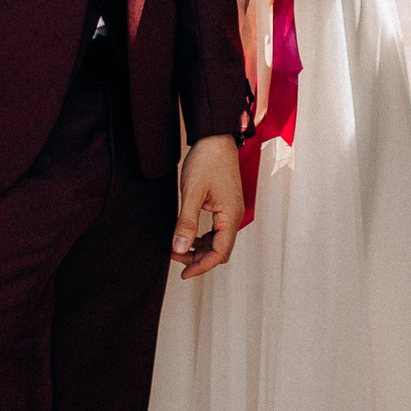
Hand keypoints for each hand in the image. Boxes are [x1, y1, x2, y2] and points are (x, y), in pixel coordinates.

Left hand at [172, 134, 243, 279]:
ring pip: (219, 241)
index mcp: (230, 215)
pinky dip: (203, 237)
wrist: (215, 137)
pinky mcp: (226, 205)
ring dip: (200, 249)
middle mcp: (234, 216)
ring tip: (178, 248)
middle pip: (221, 250)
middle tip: (175, 258)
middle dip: (199, 259)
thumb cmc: (206, 161)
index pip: (219, 253)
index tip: (183, 273)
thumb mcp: (192, 192)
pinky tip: (189, 235)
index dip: (201, 266)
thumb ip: (186, 222)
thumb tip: (179, 249)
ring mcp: (231, 210)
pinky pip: (217, 230)